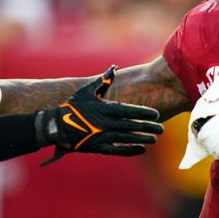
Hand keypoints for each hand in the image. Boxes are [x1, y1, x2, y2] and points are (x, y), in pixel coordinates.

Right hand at [37, 66, 163, 165]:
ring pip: (127, 138)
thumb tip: (114, 67)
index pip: (129, 110)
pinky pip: (117, 150)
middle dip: (148, 126)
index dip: (144, 112)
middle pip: (132, 125)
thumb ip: (103, 81)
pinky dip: (130, 150)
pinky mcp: (98, 147)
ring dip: (142, 138)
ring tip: (154, 139)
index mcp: (105, 108)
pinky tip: (142, 150)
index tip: (156, 113)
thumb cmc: (72, 107)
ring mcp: (102, 136)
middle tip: (161, 128)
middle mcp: (106, 123)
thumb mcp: (87, 91)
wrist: (56, 126)